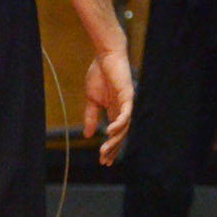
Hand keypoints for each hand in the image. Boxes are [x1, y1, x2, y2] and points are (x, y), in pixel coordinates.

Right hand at [83, 48, 133, 166]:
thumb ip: (91, 117)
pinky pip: (126, 113)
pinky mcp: (128, 95)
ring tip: (105, 150)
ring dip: (115, 140)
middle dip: (112, 149)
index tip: (103, 161)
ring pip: (123, 127)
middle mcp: (122, 109)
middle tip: (104, 161)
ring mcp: (126, 103)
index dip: (110, 148)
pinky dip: (119, 123)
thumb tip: (88, 135)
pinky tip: (111, 132)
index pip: (114, 134)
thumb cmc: (99, 74)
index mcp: (113, 110)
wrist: (104, 56)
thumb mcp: (91, 99)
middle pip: (120, 135)